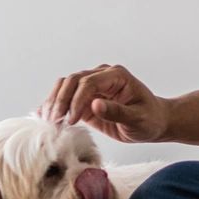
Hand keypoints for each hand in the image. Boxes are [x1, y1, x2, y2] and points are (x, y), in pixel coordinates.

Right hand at [40, 64, 172, 143]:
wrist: (154, 122)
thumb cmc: (150, 119)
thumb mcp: (138, 119)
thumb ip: (117, 112)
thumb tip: (95, 105)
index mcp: (116, 76)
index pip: (88, 82)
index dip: (76, 100)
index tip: (72, 120)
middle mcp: (102, 76)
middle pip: (72, 81)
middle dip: (61, 100)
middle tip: (55, 122)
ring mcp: (92, 86)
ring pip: (65, 86)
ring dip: (54, 102)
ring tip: (49, 122)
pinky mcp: (85, 99)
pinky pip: (66, 98)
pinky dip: (54, 106)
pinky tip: (44, 116)